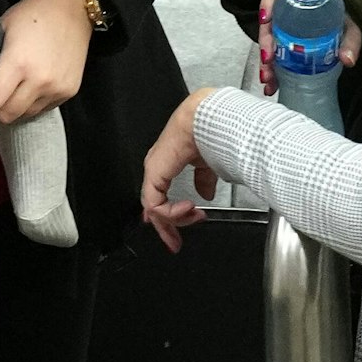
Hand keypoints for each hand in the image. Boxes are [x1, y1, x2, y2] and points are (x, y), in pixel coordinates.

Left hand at [0, 0, 92, 130]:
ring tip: (8, 96)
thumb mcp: (1, 29)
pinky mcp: (69, 90)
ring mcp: (56, 87)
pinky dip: (31, 105)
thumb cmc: (30, 15)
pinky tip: (27, 90)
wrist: (71, 8)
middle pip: (7, 116)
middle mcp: (38, 80)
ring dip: (13, 110)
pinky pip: (43, 109)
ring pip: (25, 115)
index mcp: (16, 63)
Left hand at [140, 90, 220, 252]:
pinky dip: (170, 212)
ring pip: (153, 207)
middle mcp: (156, 168)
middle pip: (153, 206)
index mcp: (166, 164)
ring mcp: (154, 170)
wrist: (207, 119)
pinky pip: (155, 202)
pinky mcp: (154, 173)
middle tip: (175, 243)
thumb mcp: (207, 163)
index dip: (167, 216)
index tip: (176, 233)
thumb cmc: (208, 133)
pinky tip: (187, 210)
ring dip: (173, 219)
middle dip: (166, 227)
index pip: (158, 196)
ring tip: (193, 216)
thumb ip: (204, 179)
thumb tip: (206, 194)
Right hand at [255, 0, 361, 95]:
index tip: (266, 19)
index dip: (269, 2)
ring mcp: (282, 23)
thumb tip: (347, 59)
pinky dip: (270, 67)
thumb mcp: (350, 29)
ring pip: (267, 37)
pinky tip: (271, 82)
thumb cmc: (344, 22)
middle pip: (269, 18)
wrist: (344, 31)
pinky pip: (271, 50)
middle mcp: (288, 6)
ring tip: (269, 77)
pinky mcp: (281, 39)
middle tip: (268, 59)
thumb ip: (350, 41)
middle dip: (265, 41)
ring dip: (265, 59)